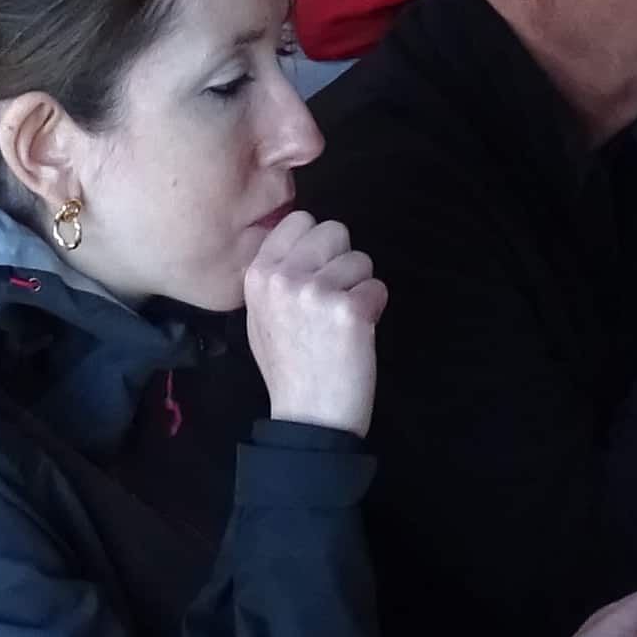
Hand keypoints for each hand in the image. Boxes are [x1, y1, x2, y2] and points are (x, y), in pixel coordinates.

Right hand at [240, 210, 384, 434]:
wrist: (309, 416)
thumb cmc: (288, 367)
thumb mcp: (260, 315)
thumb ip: (275, 274)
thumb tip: (300, 240)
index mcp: (258, 274)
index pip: (299, 220)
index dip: (317, 243)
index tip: (317, 270)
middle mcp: (284, 277)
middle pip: (334, 230)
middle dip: (341, 259)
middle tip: (333, 297)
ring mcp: (317, 292)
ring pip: (361, 259)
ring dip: (359, 287)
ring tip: (341, 322)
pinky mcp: (350, 310)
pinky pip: (378, 287)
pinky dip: (374, 309)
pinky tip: (356, 334)